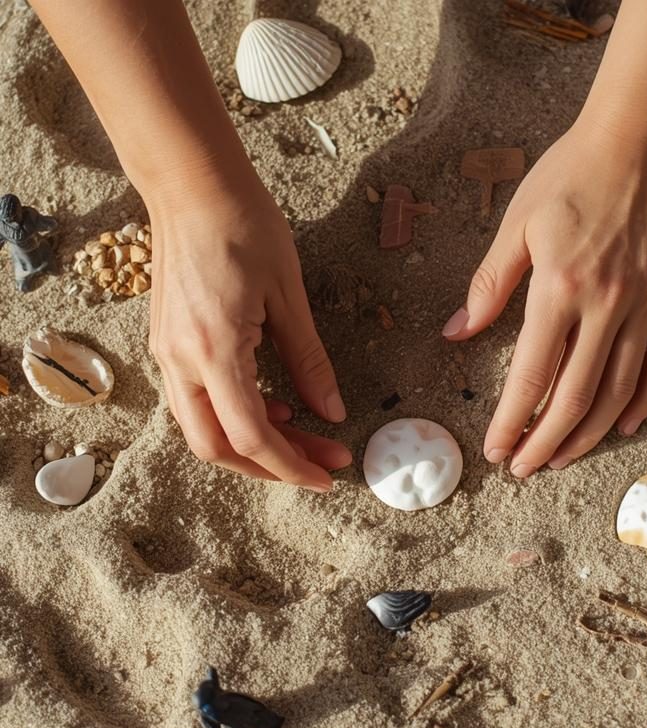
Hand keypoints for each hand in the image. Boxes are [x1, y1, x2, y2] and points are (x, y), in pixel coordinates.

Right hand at [148, 173, 350, 489]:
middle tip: (321, 460)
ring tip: (305, 435)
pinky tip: (273, 405)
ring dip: (253, 445)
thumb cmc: (245, 227)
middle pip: (218, 448)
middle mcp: (180, 361)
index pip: (251, 436)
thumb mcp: (289, 296)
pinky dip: (234, 417)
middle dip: (271, 465)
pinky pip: (197, 403)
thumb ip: (310, 362)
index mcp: (214, 349)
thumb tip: (332, 412)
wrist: (192, 187)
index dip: (291, 466)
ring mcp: (167, 354)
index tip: (327, 475)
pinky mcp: (168, 346)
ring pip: (204, 431)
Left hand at [443, 124, 646, 475]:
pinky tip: (626, 426)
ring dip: (591, 434)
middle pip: (576, 397)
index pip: (531, 375)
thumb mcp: (517, 223)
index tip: (497, 450)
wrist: (643, 138)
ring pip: (620, 390)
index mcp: (559, 288)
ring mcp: (645, 305)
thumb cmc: (572, 174)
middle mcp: (606, 305)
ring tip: (565, 458)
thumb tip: (457, 332)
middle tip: (525, 468)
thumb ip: (488, 284)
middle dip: (547, 442)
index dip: (512, 421)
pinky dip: (645, 400)